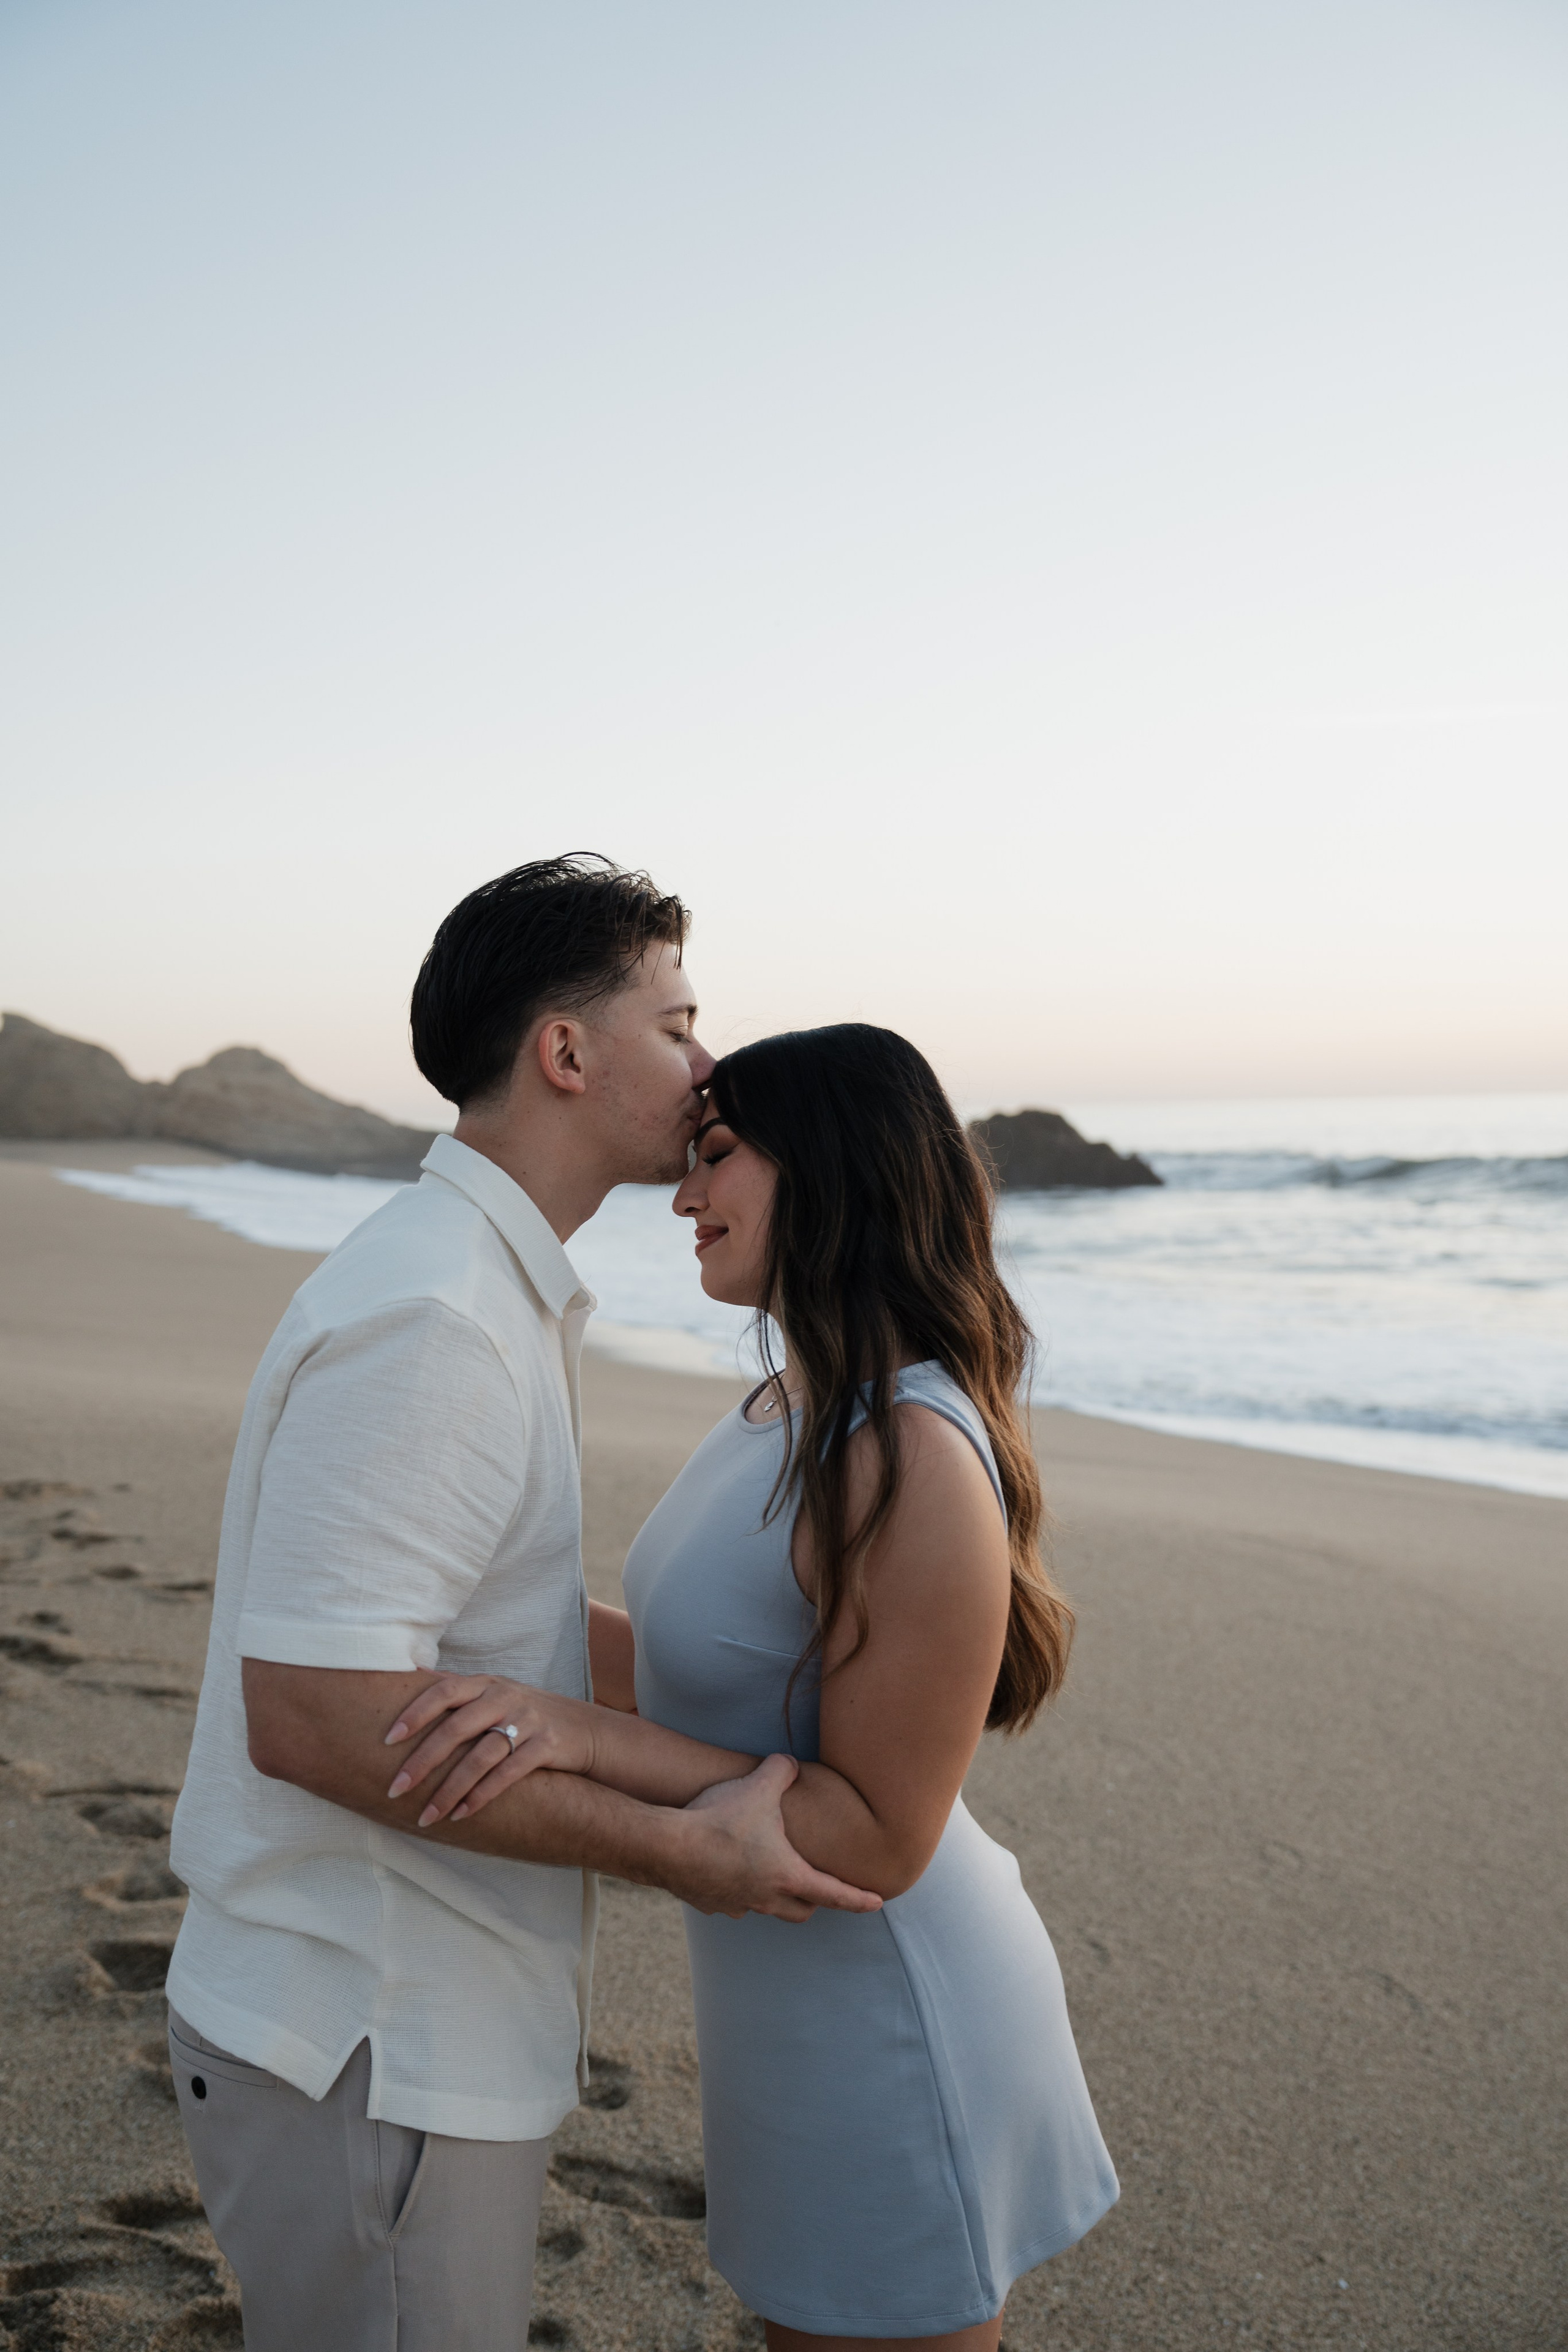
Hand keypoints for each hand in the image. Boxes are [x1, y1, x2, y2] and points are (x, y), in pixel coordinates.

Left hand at [385, 1677, 597, 1827]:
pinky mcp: (546, 1745)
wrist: (583, 1730)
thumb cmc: (524, 1714)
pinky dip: (481, 1796)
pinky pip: (507, 1774)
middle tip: (395, 1788)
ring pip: (480, 1757)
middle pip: (456, 1728)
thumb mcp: (493, 1693)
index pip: (443, 1691)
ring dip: (449, 1790)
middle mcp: (505, 1697)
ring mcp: (527, 1720)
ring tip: (425, 1815)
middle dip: (422, 1761)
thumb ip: (455, 1688)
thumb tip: (408, 1671)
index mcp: (485, 1683)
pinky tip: (461, 1815)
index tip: (387, 1739)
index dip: (414, 1713)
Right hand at [668, 1755, 883, 1923]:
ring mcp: (736, 1905)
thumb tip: (791, 1763)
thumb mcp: (759, 1786)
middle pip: (801, 1911)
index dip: (859, 1898)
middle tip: (818, 1886)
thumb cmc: (720, 1820)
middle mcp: (765, 1898)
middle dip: (813, 1900)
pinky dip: (735, 1889)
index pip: (835, 1893)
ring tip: (766, 1871)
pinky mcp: (709, 1903)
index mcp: (787, 1876)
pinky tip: (724, 1867)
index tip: (878, 1903)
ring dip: (771, 1895)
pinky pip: (730, 1902)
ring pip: (763, 1908)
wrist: (667, 1847)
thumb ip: (782, 1770)